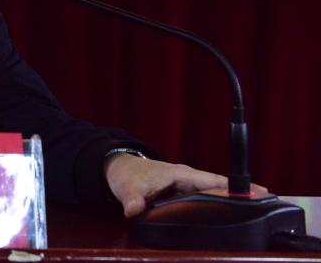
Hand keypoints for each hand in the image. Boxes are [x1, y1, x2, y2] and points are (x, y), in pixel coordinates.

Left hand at [104, 153, 267, 217]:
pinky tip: (231, 216)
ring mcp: (187, 187)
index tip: (260, 191)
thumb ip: (132, 200)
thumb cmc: (127, 175)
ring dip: (232, 200)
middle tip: (267, 205)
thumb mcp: (128, 188)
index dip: (234, 186)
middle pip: (220, 188)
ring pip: (214, 194)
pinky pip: (206, 200)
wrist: (119, 170)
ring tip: (256, 212)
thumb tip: (133, 209)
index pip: (213, 180)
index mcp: (181, 174)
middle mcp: (188, 179)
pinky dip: (219, 205)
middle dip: (242, 194)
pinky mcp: (184, 195)